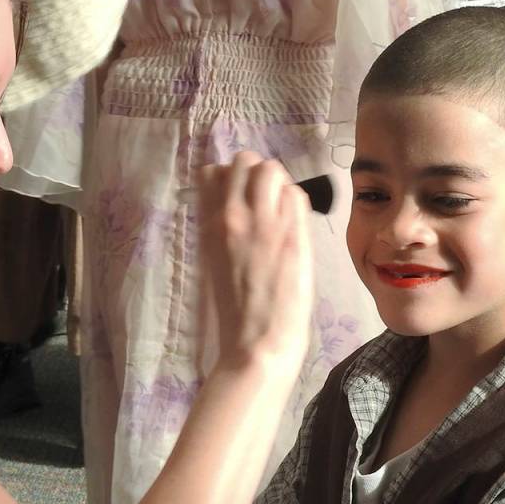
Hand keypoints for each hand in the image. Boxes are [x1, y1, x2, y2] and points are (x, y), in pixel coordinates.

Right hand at [196, 152, 312, 369]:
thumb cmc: (233, 312)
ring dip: (277, 183)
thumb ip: (217, 230)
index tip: (237, 193)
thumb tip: (229, 206)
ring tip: (280, 208)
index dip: (228, 178)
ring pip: (272, 170)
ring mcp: (264, 223)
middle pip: (244, 162)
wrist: (258, 341)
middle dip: (255, 173)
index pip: (212, 174)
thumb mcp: (212, 263)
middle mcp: (232, 216)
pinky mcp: (293, 234)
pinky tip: (293, 224)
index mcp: (207, 227)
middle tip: (263, 197)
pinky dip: (295, 202)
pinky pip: (296, 194)